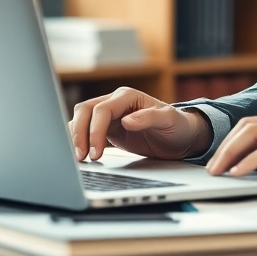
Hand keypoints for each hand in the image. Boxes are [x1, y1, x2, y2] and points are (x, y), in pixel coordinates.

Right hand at [68, 87, 212, 161]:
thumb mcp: (169, 120)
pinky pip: (86, 131)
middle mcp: (115, 103)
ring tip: (79, 159)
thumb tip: (127, 121)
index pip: (102, 110)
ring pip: (82, 119)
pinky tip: (81, 155)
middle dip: (79, 133)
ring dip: (76, 137)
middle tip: (81, 157)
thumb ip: (150, 117)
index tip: (95, 152)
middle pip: (85, 111)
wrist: (180, 137)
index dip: (95, 130)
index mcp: (127, 96)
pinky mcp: (107, 129)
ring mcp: (110, 116)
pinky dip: (80, 141)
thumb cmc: (177, 126)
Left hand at [206, 108, 256, 182]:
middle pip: (247, 126)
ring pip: (254, 134)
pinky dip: (250, 161)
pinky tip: (239, 173)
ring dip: (231, 153)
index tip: (219, 158)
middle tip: (211, 167)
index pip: (253, 124)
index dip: (232, 140)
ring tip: (218, 171)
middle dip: (224, 146)